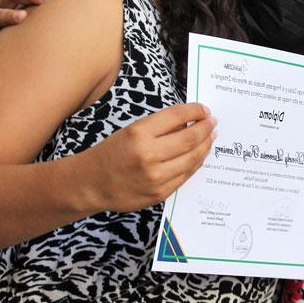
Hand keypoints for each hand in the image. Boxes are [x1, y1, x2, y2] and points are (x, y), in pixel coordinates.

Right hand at [84, 103, 216, 211]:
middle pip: (190, 138)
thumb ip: (160, 127)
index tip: (204, 109)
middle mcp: (148, 155)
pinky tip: (199, 155)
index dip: (195, 111)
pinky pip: (185, 175)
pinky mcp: (160, 193)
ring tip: (210, 137)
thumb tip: (190, 120)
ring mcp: (156, 177)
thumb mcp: (131, 131)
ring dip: (205, 146)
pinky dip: (195, 163)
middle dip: (205, 128)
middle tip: (212, 122)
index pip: (177, 116)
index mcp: (139, 134)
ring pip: (192, 158)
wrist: (91, 184)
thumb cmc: (111, 154)